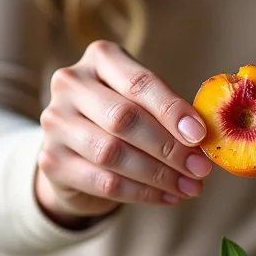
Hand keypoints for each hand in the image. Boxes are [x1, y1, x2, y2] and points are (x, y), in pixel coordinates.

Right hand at [36, 40, 212, 227]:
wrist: (77, 148)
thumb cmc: (125, 117)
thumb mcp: (145, 101)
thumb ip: (171, 112)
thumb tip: (204, 139)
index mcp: (100, 58)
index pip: (140, 83)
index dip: (173, 111)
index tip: (201, 136)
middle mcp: (70, 83)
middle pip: (124, 118)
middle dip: (169, 148)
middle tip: (200, 169)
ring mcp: (55, 122)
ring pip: (112, 153)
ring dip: (158, 175)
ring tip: (190, 187)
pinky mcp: (51, 160)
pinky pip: (103, 182)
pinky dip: (142, 193)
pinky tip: (168, 197)